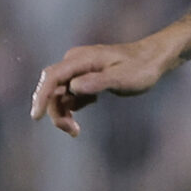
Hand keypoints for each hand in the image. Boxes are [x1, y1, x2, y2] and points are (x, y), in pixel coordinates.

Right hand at [30, 27, 189, 136]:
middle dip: (56, 111)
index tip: (36, 116)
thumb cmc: (141, 68)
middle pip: (52, 88)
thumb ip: (98, 82)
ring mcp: (79, 69)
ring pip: (60, 93)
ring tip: (76, 130)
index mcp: (81, 59)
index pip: (52, 77)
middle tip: (72, 131)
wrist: (154, 59)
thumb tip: (73, 88)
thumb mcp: (122, 78)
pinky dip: (73, 106)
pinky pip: (70, 94)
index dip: (41, 96)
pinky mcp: (84, 77)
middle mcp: (75, 61)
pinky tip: (90, 104)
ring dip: (64, 112)